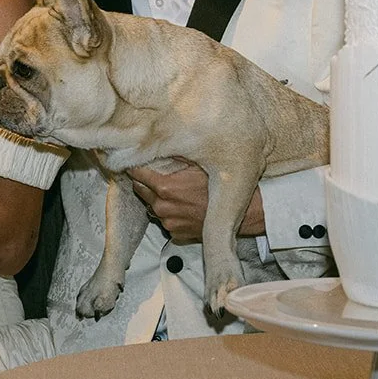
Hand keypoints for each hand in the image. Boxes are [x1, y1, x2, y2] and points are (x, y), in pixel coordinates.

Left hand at [128, 163, 265, 242]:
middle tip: (154, 174)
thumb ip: (176, 155)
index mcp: (165, 188)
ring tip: (173, 191)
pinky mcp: (178, 235)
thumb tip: (160, 142)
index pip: (136, 175)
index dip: (136, 167)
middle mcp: (163, 208)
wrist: (242, 212)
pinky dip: (170, 215)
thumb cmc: (222, 185)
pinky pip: (166, 223)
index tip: (136, 162)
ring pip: (152, 208)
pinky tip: (182, 207)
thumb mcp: (198, 163)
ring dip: (157, 199)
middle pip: (140, 191)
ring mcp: (169, 224)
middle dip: (144, 182)